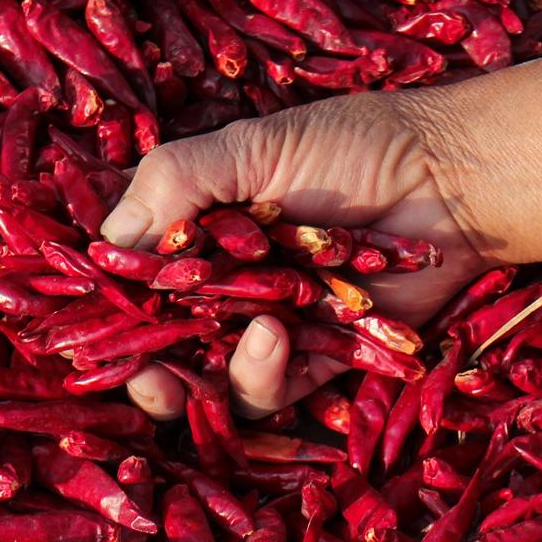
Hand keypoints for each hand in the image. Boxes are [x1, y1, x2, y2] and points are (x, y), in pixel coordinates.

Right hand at [105, 89, 489, 418]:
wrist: (448, 179)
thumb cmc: (352, 147)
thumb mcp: (251, 148)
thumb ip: (176, 183)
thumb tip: (107, 239)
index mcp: (198, 236)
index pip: (134, 288)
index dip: (110, 315)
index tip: (93, 330)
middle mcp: (227, 290)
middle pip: (164, 351)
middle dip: (148, 373)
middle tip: (148, 376)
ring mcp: (271, 328)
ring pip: (214, 384)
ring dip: (210, 379)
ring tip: (250, 334)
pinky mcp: (318, 360)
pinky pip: (274, 394)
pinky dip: (267, 377)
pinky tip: (278, 337)